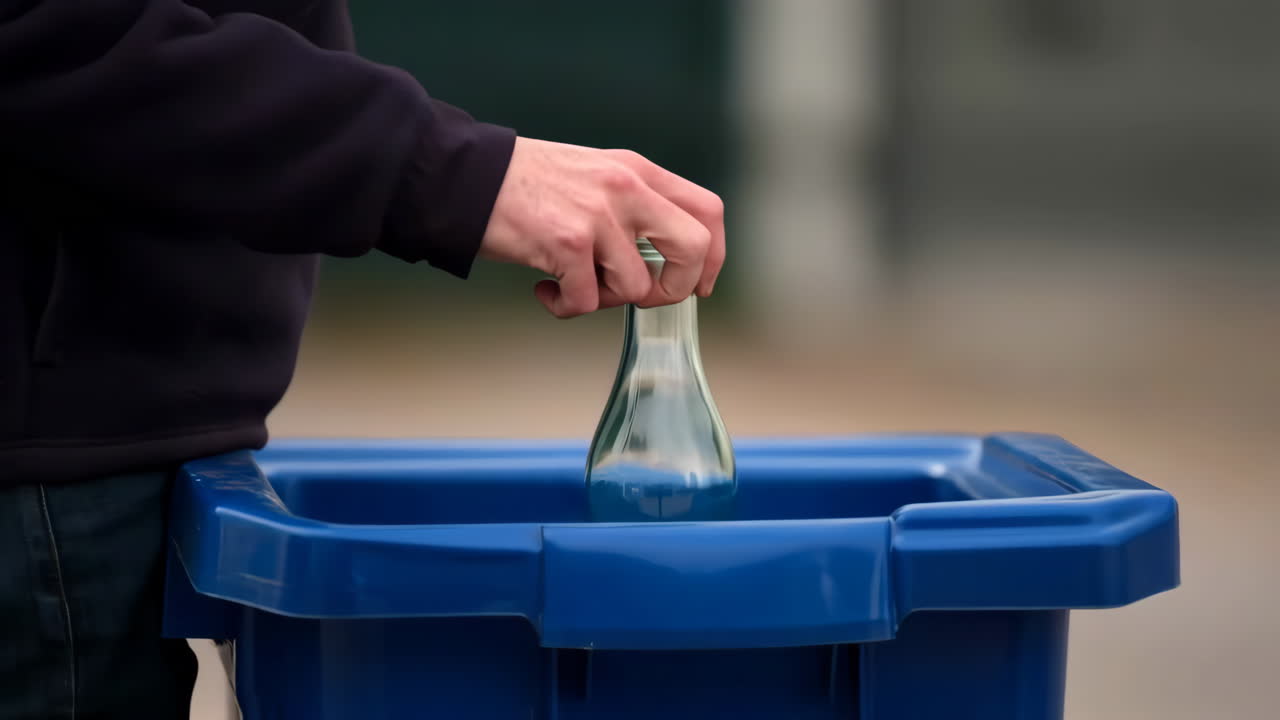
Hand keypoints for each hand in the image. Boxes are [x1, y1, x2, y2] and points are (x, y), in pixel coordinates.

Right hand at [479, 138, 724, 317]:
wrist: (467, 177)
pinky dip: (566, 307)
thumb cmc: (528, 184)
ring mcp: (598, 216)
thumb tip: (664, 257)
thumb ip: (634, 205)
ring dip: (605, 300)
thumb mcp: (596, 176)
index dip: (713, 257)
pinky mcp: (566, 243)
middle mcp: (626, 189)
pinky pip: (586, 302)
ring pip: (636, 286)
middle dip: (676, 287)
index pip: (708, 212)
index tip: (699, 284)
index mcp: (638, 172)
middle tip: (645, 296)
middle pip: (694, 248)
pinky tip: (547, 290)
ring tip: (575, 285)